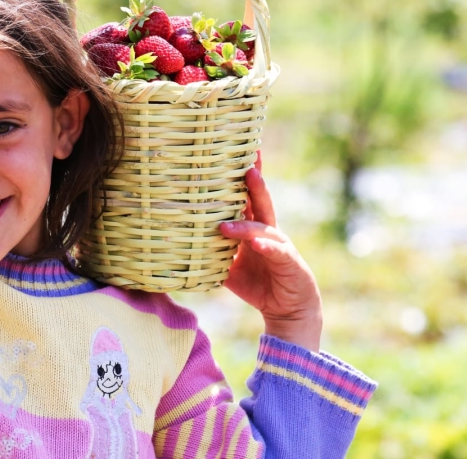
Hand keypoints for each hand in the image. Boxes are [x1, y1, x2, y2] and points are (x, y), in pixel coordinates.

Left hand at [219, 155, 322, 351]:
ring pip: (264, 229)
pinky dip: (266, 248)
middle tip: (246, 166)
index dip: (242, 180)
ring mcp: (280, 245)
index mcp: (254, 229)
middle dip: (255, 184)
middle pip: (261, 203)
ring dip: (246, 225)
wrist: (288, 310)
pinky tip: (257, 244)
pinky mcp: (289, 262)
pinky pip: (277, 253)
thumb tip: (177, 245)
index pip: (246, 200)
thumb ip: (210, 254)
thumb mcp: (228, 268)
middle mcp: (269, 232)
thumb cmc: (257, 285)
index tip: (236, 156)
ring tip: (226, 223)